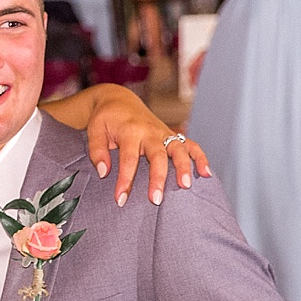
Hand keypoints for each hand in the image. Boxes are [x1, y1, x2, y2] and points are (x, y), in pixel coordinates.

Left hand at [80, 84, 211, 205]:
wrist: (119, 100)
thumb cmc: (105, 119)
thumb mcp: (94, 131)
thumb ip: (97, 151)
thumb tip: (104, 172)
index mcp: (130, 130)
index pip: (128, 158)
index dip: (125, 180)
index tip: (120, 200)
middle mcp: (150, 131)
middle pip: (157, 155)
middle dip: (158, 178)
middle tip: (155, 200)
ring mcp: (164, 133)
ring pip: (178, 149)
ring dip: (184, 167)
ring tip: (186, 186)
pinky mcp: (172, 135)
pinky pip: (190, 145)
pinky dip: (200, 157)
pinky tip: (206, 173)